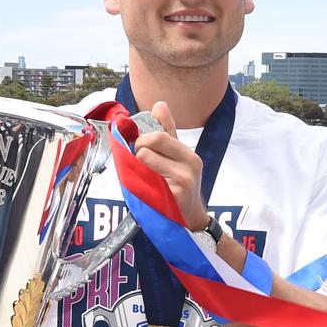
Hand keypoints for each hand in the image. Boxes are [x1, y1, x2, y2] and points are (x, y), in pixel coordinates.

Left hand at [133, 102, 208, 230]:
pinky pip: (143, 179)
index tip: (140, 147)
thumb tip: (160, 105)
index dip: (142, 138)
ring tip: (144, 175)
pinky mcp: (171, 197)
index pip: (159, 134)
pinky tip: (146, 188)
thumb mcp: (178, 159)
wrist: (190, 221)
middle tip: (139, 160)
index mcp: (189, 155)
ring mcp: (181, 182)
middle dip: (138, 148)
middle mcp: (189, 166)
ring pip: (143, 159)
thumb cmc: (181, 189)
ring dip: (136, 165)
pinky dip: (138, 181)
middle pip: (150, 142)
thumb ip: (168, 132)